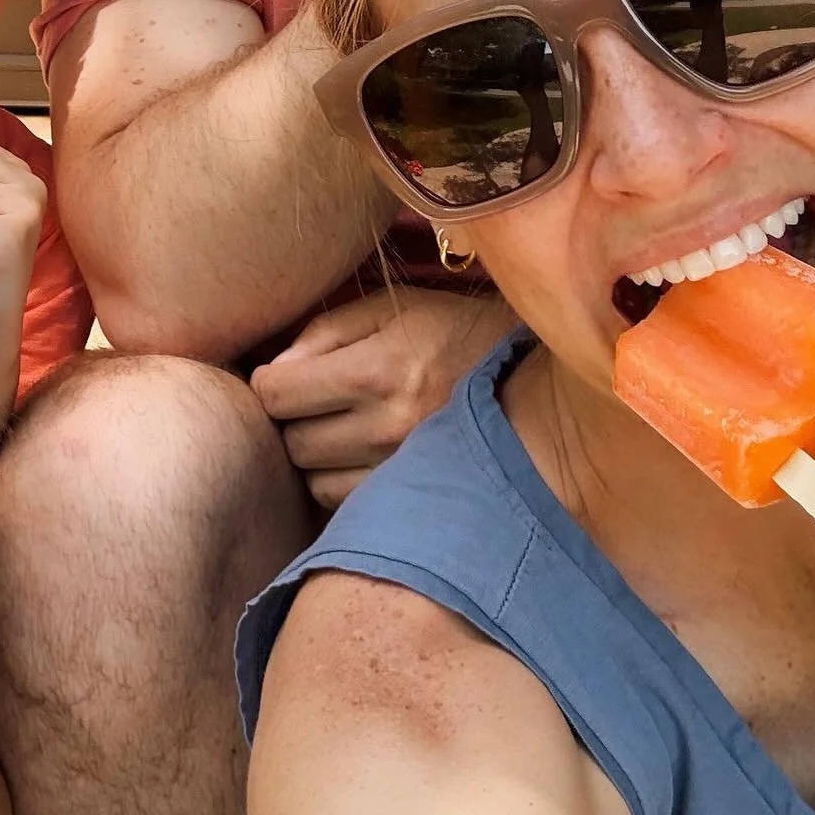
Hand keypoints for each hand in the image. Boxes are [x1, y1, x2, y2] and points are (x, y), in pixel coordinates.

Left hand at [252, 288, 515, 509]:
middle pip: (292, 441)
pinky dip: (343, 484)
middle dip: (293, 420)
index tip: (285, 377)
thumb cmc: (460, 334)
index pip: (277, 393)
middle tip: (315, 403)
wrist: (545, 387)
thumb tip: (277, 368)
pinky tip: (362, 458)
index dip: (269, 383)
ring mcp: (406, 472)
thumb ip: (327, 330)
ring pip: (314, 482)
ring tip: (343, 430)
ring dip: (317, 458)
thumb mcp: (396, 308)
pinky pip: (348, 505)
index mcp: (381, 369)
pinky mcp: (419, 503)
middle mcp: (392, 427)